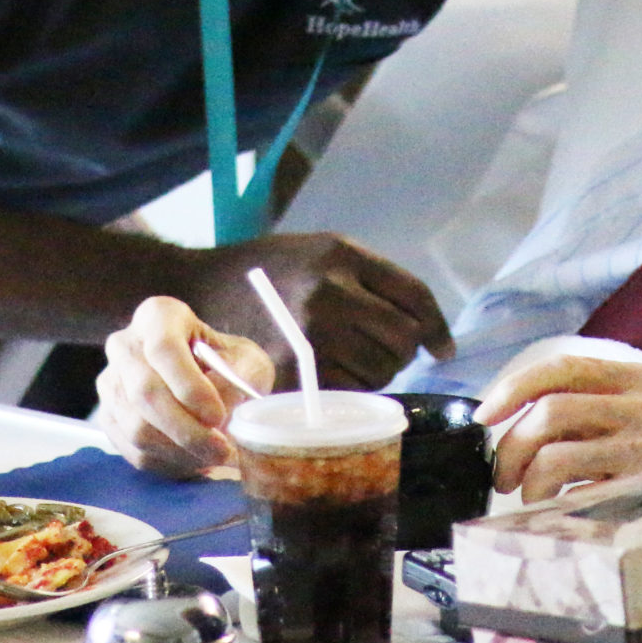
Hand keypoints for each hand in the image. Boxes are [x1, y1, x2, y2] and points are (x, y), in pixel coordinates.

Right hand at [95, 296, 273, 476]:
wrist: (211, 381)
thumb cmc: (230, 364)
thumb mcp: (246, 361)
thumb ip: (235, 381)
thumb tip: (215, 414)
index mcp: (159, 316)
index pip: (163, 348)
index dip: (189, 387)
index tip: (218, 415)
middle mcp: (125, 345)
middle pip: (145, 392)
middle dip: (187, 429)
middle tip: (221, 449)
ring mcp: (111, 382)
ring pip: (136, 426)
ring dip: (179, 450)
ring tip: (213, 456)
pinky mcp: (108, 417)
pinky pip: (132, 449)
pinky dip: (167, 462)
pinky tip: (194, 459)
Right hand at [185, 234, 452, 390]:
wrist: (200, 287)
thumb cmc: (270, 270)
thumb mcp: (324, 251)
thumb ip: (378, 283)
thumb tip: (436, 341)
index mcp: (341, 255)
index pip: (415, 298)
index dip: (436, 327)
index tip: (441, 348)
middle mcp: (328, 292)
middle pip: (402, 339)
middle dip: (401, 351)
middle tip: (379, 350)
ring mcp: (308, 334)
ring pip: (380, 371)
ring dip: (377, 372)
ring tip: (349, 359)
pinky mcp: (290, 370)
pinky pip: (348, 391)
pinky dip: (350, 390)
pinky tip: (331, 374)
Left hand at [475, 355, 641, 503]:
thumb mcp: (638, 426)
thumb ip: (587, 413)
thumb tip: (507, 421)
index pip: (563, 367)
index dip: (513, 387)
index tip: (484, 416)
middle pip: (551, 406)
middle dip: (511, 443)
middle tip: (502, 475)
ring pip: (554, 445)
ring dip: (526, 477)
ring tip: (531, 497)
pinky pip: (572, 483)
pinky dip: (551, 498)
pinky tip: (561, 509)